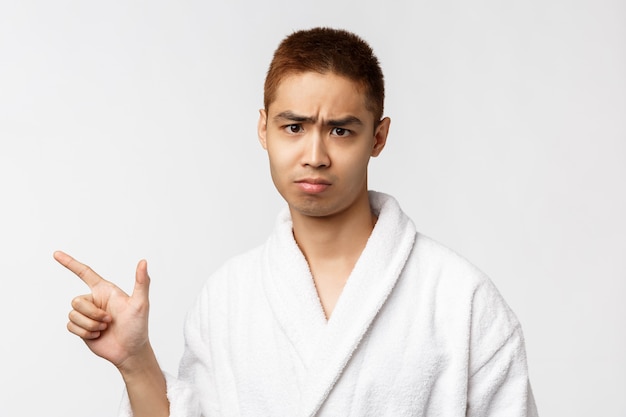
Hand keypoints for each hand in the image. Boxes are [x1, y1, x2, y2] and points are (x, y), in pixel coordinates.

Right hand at [55, 251, 151, 370]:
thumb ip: (141, 282)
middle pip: (77, 300)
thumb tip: (143, 261)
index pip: (85, 273)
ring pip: (73, 314)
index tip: (56, 254)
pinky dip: (85, 333)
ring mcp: (87, 315)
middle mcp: (95, 300)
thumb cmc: (138, 326)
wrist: (130, 351)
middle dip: (92, 313)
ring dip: (90, 325)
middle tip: (109, 320)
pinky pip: (71, 327)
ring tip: (105, 328)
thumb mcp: (141, 303)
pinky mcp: (81, 328)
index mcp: (106, 290)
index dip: (70, 263)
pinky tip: (98, 335)